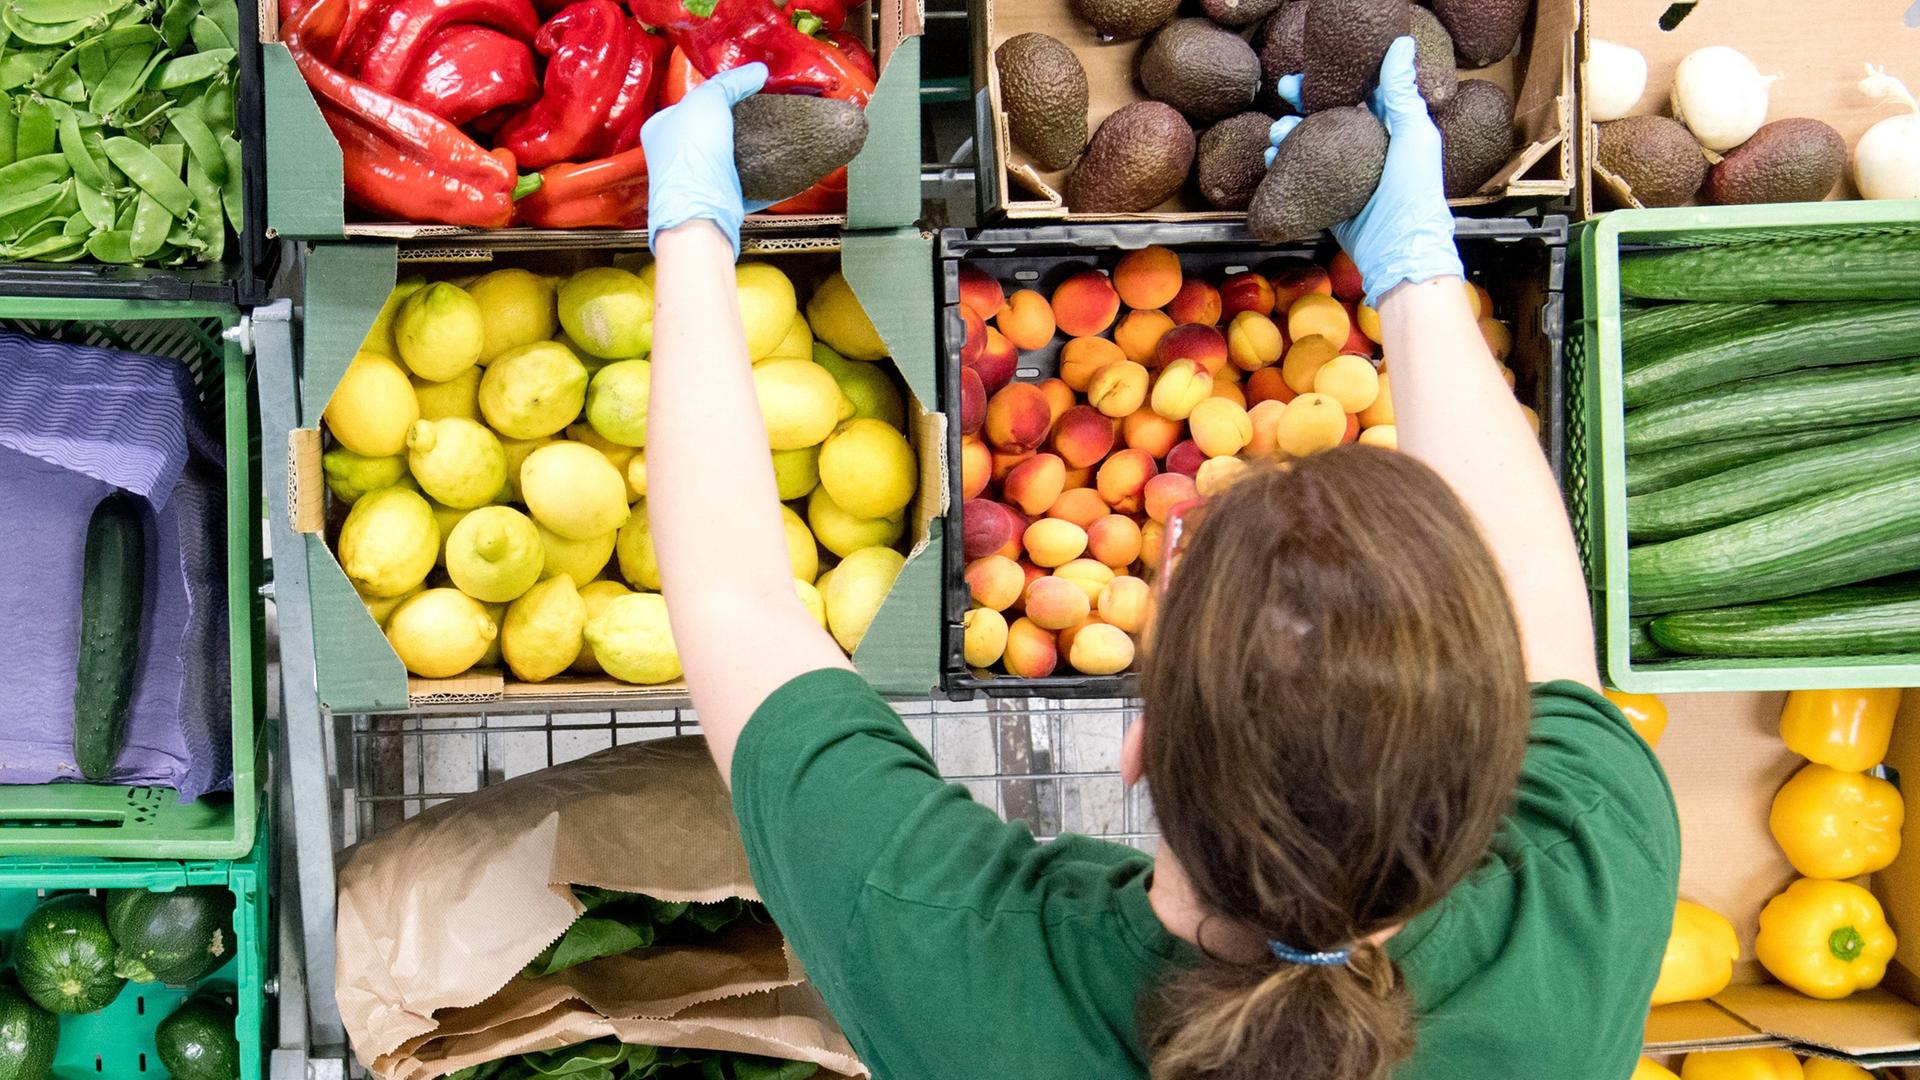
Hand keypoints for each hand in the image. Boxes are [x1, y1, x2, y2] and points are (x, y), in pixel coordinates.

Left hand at [640, 62, 772, 256]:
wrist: (701, 212)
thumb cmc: (691, 155)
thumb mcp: (707, 101)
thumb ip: (730, 82)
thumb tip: (756, 72)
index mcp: (661, 128)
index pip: (692, 102)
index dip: (718, 92)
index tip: (744, 87)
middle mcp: (676, 155)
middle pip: (714, 128)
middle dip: (738, 119)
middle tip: (761, 106)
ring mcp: (699, 179)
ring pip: (731, 155)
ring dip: (752, 144)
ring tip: (773, 130)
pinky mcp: (722, 198)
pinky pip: (748, 180)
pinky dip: (763, 172)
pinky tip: (778, 159)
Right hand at [1266, 37, 1461, 306]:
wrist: (1398, 250)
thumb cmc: (1415, 192)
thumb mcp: (1413, 134)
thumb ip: (1402, 92)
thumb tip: (1400, 44)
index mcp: (1389, 129)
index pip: (1357, 93)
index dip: (1331, 80)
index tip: (1307, 74)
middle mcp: (1366, 149)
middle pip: (1327, 115)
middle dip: (1302, 103)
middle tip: (1284, 93)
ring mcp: (1345, 174)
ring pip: (1308, 144)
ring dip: (1287, 134)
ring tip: (1275, 135)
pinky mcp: (1328, 199)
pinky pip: (1300, 176)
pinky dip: (1282, 165)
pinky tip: (1269, 159)